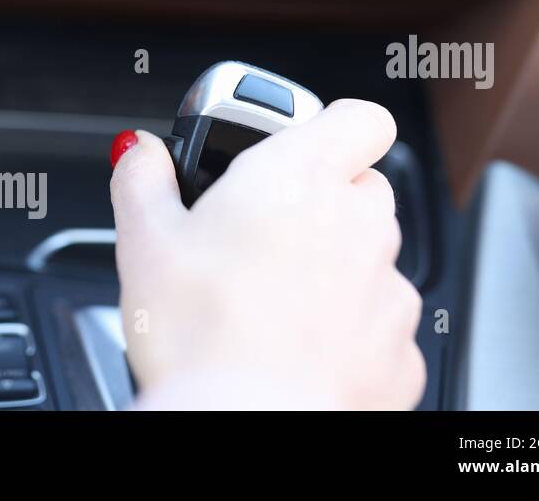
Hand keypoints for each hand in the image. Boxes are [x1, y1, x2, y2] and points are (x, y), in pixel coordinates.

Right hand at [109, 99, 424, 409]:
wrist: (243, 421)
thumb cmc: (198, 336)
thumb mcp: (144, 243)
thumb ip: (143, 180)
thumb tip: (140, 152)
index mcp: (301, 178)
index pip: (360, 118)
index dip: (330, 128)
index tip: (295, 151)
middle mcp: (359, 225)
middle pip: (360, 190)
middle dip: (318, 205)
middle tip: (258, 240)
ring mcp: (387, 290)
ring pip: (370, 260)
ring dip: (331, 271)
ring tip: (267, 304)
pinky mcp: (398, 349)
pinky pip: (376, 325)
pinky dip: (345, 332)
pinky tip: (293, 348)